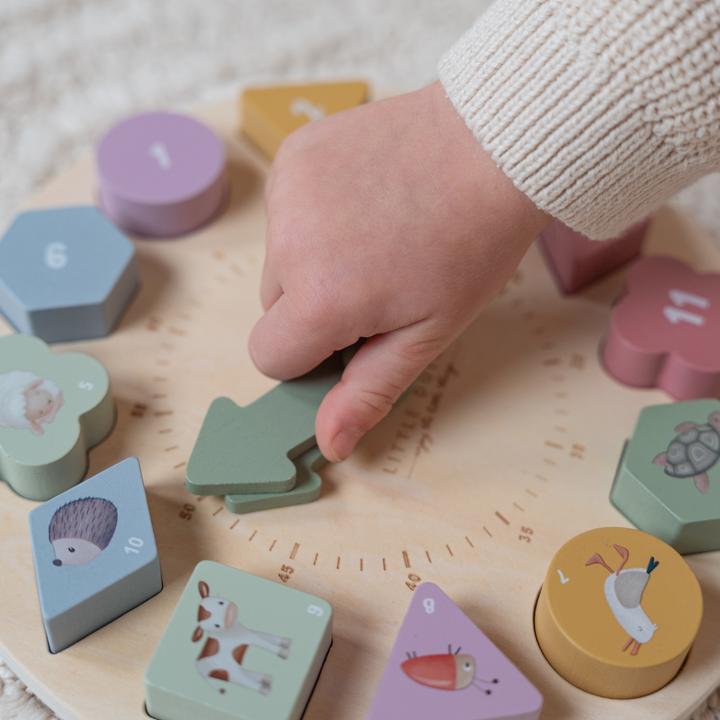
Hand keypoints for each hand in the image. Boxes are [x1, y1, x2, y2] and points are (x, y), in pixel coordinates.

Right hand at [250, 80, 551, 461]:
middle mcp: (288, 243)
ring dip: (314, 259)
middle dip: (314, 306)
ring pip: (278, 257)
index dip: (311, 356)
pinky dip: (313, 215)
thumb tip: (328, 444)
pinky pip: (285, 209)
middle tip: (377, 279)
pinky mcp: (293, 153)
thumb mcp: (427, 332)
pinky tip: (364, 199)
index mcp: (321, 298)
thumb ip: (369, 390)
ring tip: (377, 233)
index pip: (270, 357)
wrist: (493, 146)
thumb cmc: (473, 244)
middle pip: (272, 307)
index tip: (355, 335)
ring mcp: (286, 189)